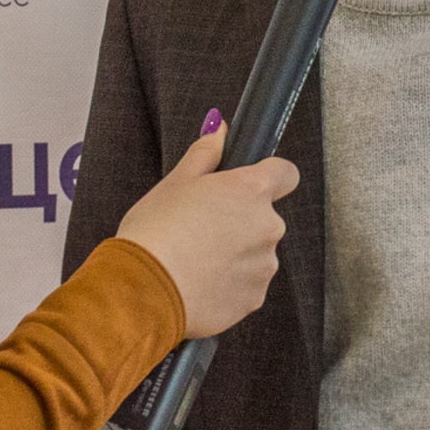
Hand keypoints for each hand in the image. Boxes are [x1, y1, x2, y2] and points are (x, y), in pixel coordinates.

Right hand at [113, 126, 294, 337]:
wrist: (143, 292)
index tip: (248, 184)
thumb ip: (206, 153)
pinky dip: (228, 284)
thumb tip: (220, 129)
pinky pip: (246, 285)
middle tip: (201, 228)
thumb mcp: (176, 182)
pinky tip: (198, 283)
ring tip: (195, 260)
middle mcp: (268, 227)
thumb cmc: (156, 232)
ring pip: (255, 254)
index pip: (285, 172)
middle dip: (240, 221)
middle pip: (264, 218)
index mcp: (250, 191)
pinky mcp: (254, 299)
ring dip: (235, 255)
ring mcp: (264, 267)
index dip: (270, 175)